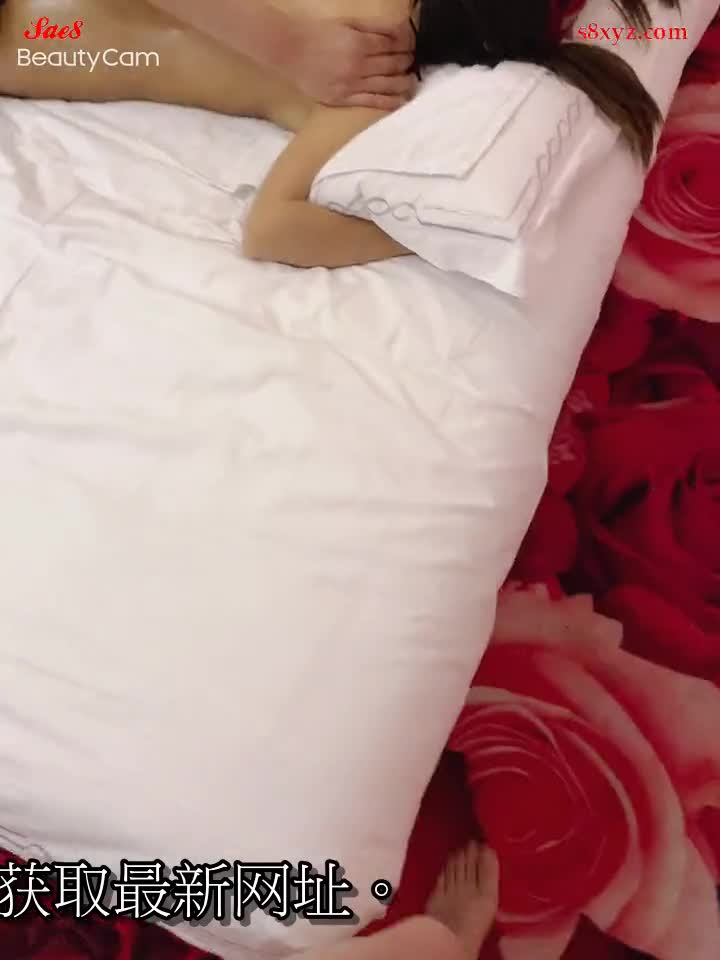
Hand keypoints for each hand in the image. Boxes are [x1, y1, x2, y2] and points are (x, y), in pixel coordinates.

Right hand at [286, 15, 417, 108]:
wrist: (289, 50)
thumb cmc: (316, 34)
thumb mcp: (346, 23)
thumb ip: (371, 28)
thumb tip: (396, 31)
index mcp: (359, 43)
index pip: (393, 45)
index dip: (407, 46)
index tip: (412, 47)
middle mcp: (358, 65)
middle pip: (393, 65)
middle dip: (407, 63)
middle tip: (413, 63)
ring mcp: (351, 85)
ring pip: (386, 85)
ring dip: (403, 84)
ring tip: (411, 83)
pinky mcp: (343, 99)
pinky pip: (371, 102)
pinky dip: (389, 102)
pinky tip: (400, 101)